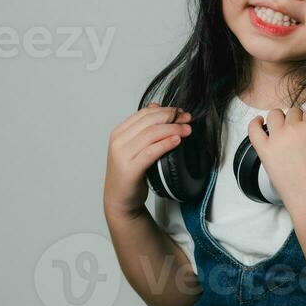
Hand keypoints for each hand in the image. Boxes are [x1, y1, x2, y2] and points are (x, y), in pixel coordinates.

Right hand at [103, 102, 192, 220]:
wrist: (119, 199)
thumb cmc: (129, 173)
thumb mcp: (134, 146)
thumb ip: (143, 127)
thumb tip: (156, 105)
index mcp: (119, 133)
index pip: (144, 113)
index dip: (165, 110)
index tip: (181, 112)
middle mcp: (118, 141)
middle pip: (149, 121)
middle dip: (171, 117)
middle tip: (187, 119)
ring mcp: (122, 155)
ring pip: (151, 134)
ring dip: (173, 129)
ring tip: (187, 130)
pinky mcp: (130, 169)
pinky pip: (151, 152)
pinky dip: (166, 144)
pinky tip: (177, 141)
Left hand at [247, 107, 305, 213]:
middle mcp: (293, 129)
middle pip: (293, 112)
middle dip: (296, 120)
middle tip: (298, 135)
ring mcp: (277, 138)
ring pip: (274, 115)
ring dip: (279, 119)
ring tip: (282, 130)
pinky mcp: (264, 150)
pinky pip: (254, 129)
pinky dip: (255, 123)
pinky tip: (259, 122)